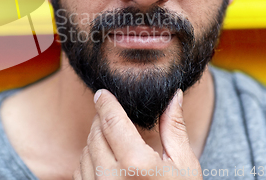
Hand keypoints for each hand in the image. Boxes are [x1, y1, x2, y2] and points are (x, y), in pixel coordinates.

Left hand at [73, 89, 202, 178]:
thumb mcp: (184, 165)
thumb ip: (173, 127)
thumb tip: (174, 95)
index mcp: (137, 164)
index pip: (111, 120)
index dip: (105, 102)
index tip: (102, 93)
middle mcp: (112, 177)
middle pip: (96, 133)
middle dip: (103, 120)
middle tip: (114, 118)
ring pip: (86, 150)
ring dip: (95, 139)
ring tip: (114, 141)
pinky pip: (80, 169)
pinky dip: (89, 158)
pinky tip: (105, 160)